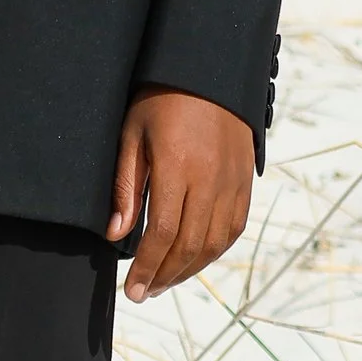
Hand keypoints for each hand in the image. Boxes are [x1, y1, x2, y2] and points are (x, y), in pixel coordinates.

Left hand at [108, 89, 252, 300]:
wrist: (208, 68)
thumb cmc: (161, 97)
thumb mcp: (132, 134)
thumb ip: (126, 187)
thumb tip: (116, 234)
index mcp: (177, 166)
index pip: (163, 233)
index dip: (146, 267)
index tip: (132, 289)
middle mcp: (210, 178)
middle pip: (190, 245)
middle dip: (165, 275)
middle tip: (145, 292)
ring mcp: (232, 180)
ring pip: (215, 242)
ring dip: (190, 269)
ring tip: (165, 281)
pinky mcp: (245, 179)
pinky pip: (234, 227)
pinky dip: (215, 250)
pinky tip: (195, 259)